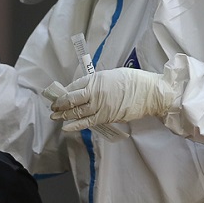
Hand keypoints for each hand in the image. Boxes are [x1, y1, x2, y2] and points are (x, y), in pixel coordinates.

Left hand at [50, 68, 172, 131]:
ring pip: (76, 111)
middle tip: (53, 107)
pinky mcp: (106, 116)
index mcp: (96, 78)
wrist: (150, 93)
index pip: (74, 85)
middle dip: (60, 104)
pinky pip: (86, 122)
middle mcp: (95, 91)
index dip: (64, 91)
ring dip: (64, 115)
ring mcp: (100, 105)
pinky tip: (65, 127)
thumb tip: (87, 89)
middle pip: (71, 99)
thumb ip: (98, 82)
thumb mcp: (113, 75)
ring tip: (55, 116)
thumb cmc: (135, 81)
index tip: (59, 95)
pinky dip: (74, 125)